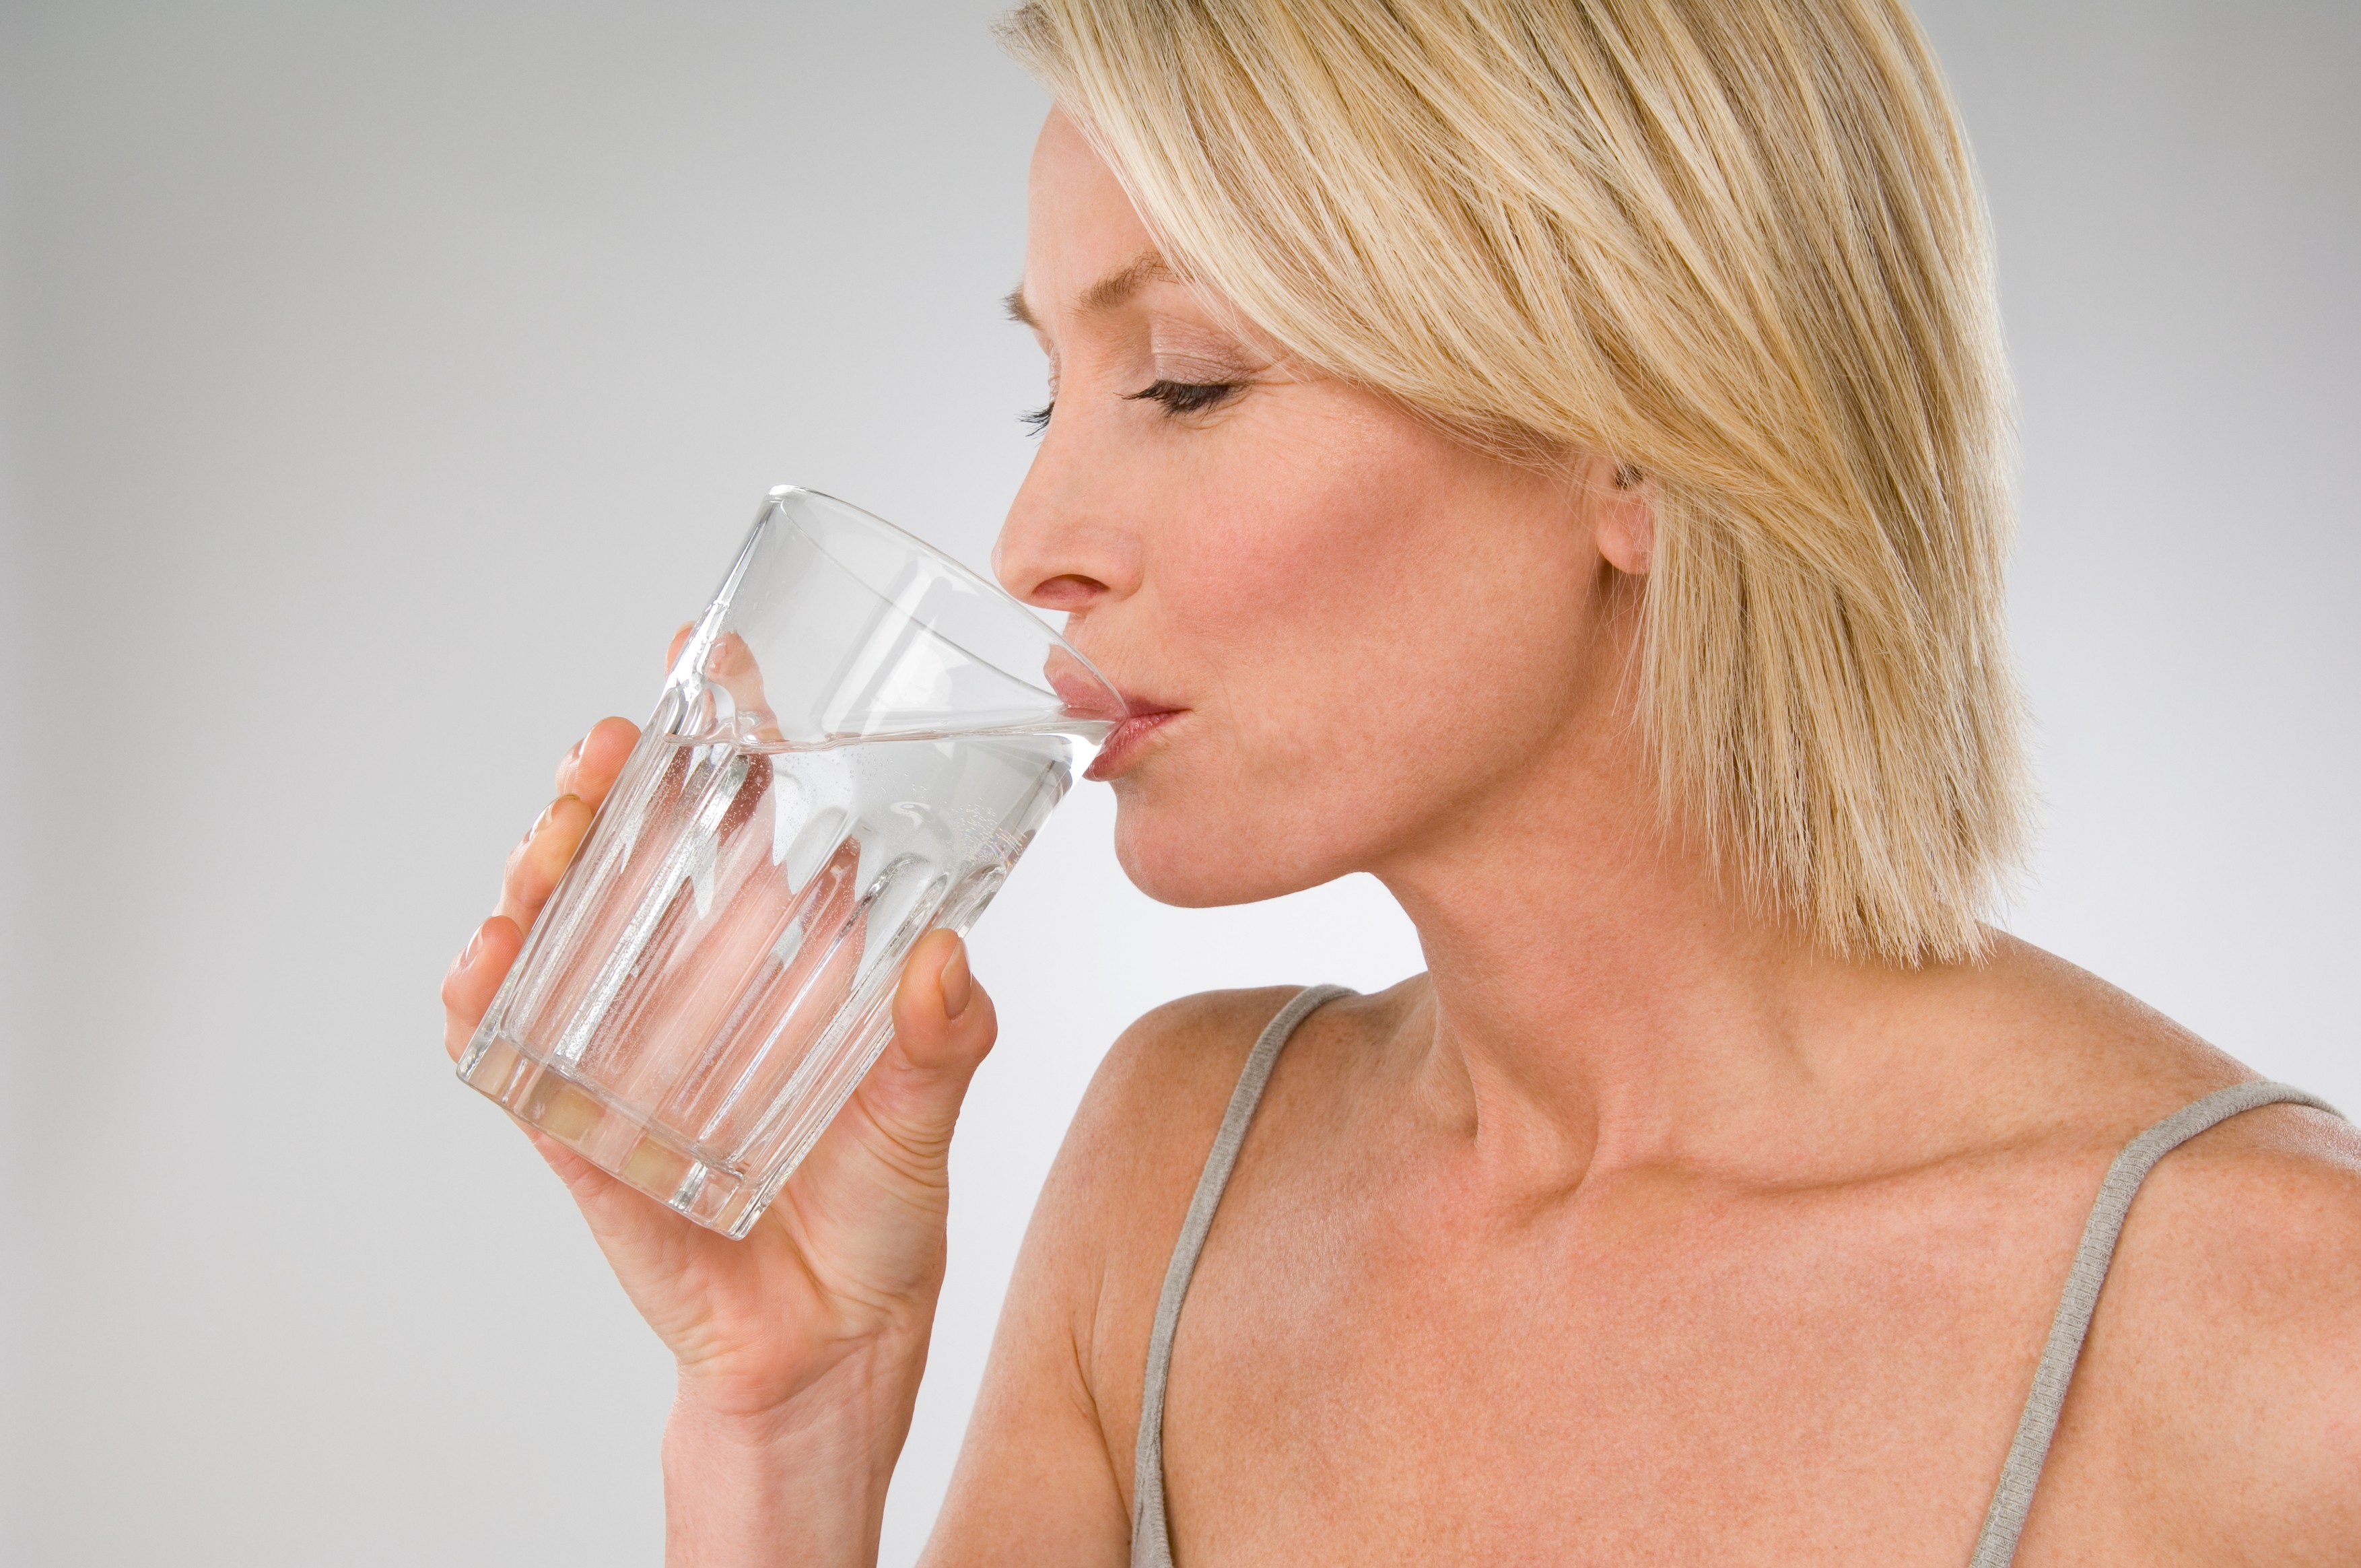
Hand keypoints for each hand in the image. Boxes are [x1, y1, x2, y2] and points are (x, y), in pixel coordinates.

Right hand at [439, 707, 999, 1435]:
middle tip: (609, 746)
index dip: (716, 737)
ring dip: (538, 873)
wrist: (827, 1350)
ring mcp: (624, 1052)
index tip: (706, 659)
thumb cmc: (881, 1222)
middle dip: (602, 789)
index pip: (739, 824)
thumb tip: (952, 962)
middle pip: (625, 857)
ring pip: (556, 933)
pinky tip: (486, 961)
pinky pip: (510, 1053)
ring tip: (550, 838)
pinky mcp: (578, 1129)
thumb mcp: (925, 1120)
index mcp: (778, 961)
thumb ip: (946, 1044)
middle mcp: (692, 990)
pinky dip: (486, 1003)